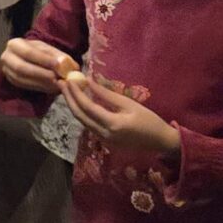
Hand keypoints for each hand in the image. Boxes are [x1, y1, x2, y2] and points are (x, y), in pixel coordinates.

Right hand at [0, 37, 74, 97]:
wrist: (25, 58)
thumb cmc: (38, 52)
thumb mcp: (47, 49)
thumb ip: (58, 56)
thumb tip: (68, 65)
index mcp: (15, 44)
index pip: (29, 53)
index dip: (44, 60)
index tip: (59, 66)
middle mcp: (6, 57)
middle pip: (22, 68)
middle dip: (41, 74)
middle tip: (57, 79)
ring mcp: (7, 71)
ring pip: (22, 79)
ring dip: (41, 83)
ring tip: (57, 85)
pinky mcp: (11, 81)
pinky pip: (25, 87)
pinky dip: (40, 88)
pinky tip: (52, 88)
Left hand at [60, 67, 181, 159]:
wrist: (160, 141)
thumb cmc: (149, 120)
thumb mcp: (129, 104)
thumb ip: (107, 95)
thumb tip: (89, 82)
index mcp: (112, 124)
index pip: (86, 107)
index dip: (75, 92)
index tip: (68, 80)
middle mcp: (104, 135)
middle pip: (79, 116)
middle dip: (69, 99)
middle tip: (61, 84)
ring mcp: (104, 141)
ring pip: (82, 122)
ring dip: (74, 106)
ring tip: (68, 91)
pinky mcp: (106, 142)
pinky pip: (89, 126)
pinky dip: (83, 114)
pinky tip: (80, 103)